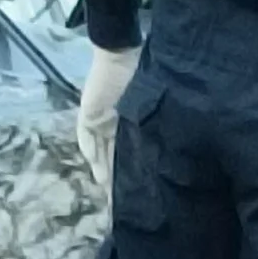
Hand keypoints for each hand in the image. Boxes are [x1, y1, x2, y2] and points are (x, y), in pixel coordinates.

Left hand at [74, 46, 140, 199]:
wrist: (120, 56)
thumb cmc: (142, 79)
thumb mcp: (153, 109)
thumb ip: (154, 129)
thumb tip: (171, 156)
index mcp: (132, 126)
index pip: (132, 155)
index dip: (134, 174)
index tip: (142, 194)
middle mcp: (115, 127)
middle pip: (114, 158)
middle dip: (118, 180)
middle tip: (123, 202)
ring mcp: (99, 122)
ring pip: (100, 152)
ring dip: (103, 170)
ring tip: (109, 191)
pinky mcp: (87, 115)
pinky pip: (86, 138)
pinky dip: (91, 151)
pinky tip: (97, 167)